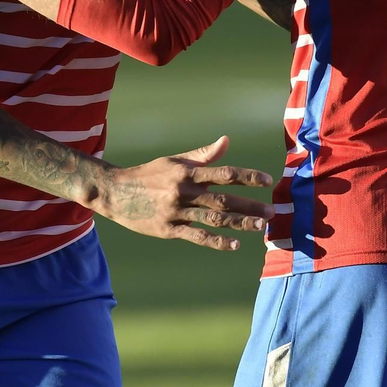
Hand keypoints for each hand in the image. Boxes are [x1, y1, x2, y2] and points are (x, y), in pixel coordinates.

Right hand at [94, 136, 274, 251]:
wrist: (115, 192)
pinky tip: (233, 244)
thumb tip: (226, 141)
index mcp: (186, 172)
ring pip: (213, 218)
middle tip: (271, 213)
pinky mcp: (168, 229)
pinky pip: (196, 236)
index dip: (247, 177)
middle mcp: (183, 191)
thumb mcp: (174, 161)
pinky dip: (216, 240)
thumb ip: (202, 155)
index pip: (223, 173)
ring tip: (259, 228)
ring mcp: (175, 211)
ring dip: (238, 223)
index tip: (267, 180)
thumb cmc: (149, 174)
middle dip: (249, 206)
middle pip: (223, 199)